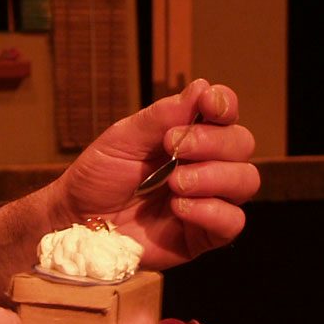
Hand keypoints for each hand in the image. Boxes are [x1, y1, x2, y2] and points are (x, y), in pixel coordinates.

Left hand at [57, 78, 259, 266]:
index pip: (225, 113)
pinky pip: (233, 222)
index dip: (225, 104)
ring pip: (246, 180)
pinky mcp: (202, 236)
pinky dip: (211, 211)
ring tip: (175, 183)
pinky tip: (179, 207)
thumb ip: (160, 117)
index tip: (207, 104)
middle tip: (174, 147)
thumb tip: (200, 88)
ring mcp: (208, 201)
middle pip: (243, 143)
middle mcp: (207, 165)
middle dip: (213, 142)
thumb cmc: (99, 176)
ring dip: (214, 176)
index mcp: (190, 135)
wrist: (77, 221)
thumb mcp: (122, 139)